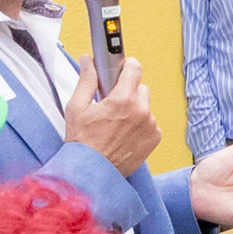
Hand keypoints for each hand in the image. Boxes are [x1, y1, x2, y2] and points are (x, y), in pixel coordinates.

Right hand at [65, 58, 158, 174]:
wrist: (92, 172)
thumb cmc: (82, 142)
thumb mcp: (77, 107)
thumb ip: (86, 80)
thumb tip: (88, 61)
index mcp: (122, 100)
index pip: (134, 68)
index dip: (126, 65)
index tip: (121, 67)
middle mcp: (141, 111)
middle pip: (140, 87)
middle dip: (127, 91)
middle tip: (111, 102)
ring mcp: (150, 125)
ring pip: (146, 105)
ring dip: (134, 109)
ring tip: (116, 122)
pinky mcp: (155, 138)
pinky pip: (150, 122)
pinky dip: (140, 124)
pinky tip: (124, 133)